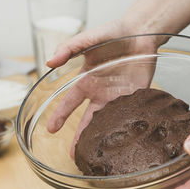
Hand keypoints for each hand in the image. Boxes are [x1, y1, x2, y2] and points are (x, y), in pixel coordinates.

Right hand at [46, 20, 157, 157]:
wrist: (140, 32)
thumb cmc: (113, 34)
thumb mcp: (88, 39)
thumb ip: (69, 48)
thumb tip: (49, 62)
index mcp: (87, 82)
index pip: (69, 103)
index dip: (60, 116)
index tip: (51, 130)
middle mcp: (100, 93)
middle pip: (88, 120)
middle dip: (80, 137)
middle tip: (74, 156)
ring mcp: (118, 97)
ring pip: (107, 123)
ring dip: (102, 139)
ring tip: (97, 156)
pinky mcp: (135, 97)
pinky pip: (129, 115)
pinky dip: (126, 128)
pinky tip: (123, 143)